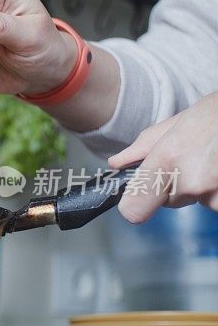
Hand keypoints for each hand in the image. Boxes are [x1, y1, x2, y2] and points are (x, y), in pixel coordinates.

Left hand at [108, 92, 217, 222]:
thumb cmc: (215, 116)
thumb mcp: (177, 123)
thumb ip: (143, 147)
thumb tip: (117, 164)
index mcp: (167, 160)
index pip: (134, 209)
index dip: (135, 204)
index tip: (138, 199)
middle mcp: (190, 181)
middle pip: (169, 200)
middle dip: (177, 184)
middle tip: (195, 160)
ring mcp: (215, 195)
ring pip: (196, 201)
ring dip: (203, 187)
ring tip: (213, 160)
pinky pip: (215, 203)